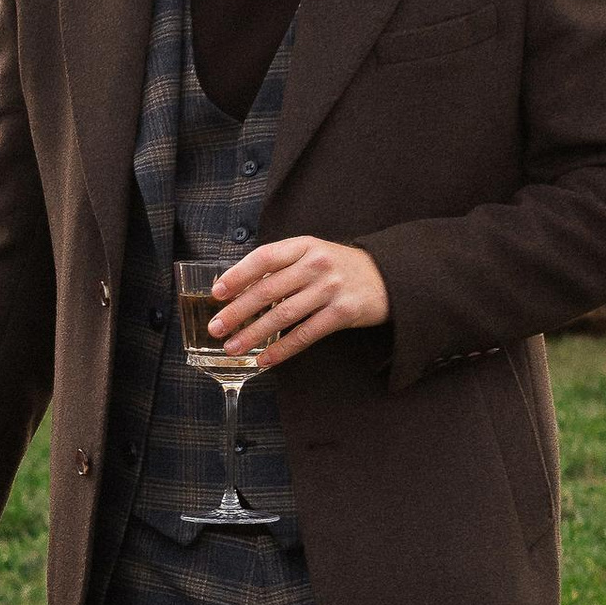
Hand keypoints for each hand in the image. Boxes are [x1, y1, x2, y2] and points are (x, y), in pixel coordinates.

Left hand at [208, 237, 388, 376]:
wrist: (389, 277)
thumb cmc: (340, 268)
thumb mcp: (313, 254)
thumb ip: (282, 266)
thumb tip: (239, 288)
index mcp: (304, 245)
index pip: (264, 258)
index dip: (237, 275)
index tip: (217, 293)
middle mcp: (316, 264)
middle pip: (268, 289)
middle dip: (237, 311)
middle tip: (216, 327)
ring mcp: (330, 288)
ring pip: (283, 315)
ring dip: (254, 334)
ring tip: (232, 347)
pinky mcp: (342, 313)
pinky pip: (305, 334)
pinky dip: (282, 349)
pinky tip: (265, 358)